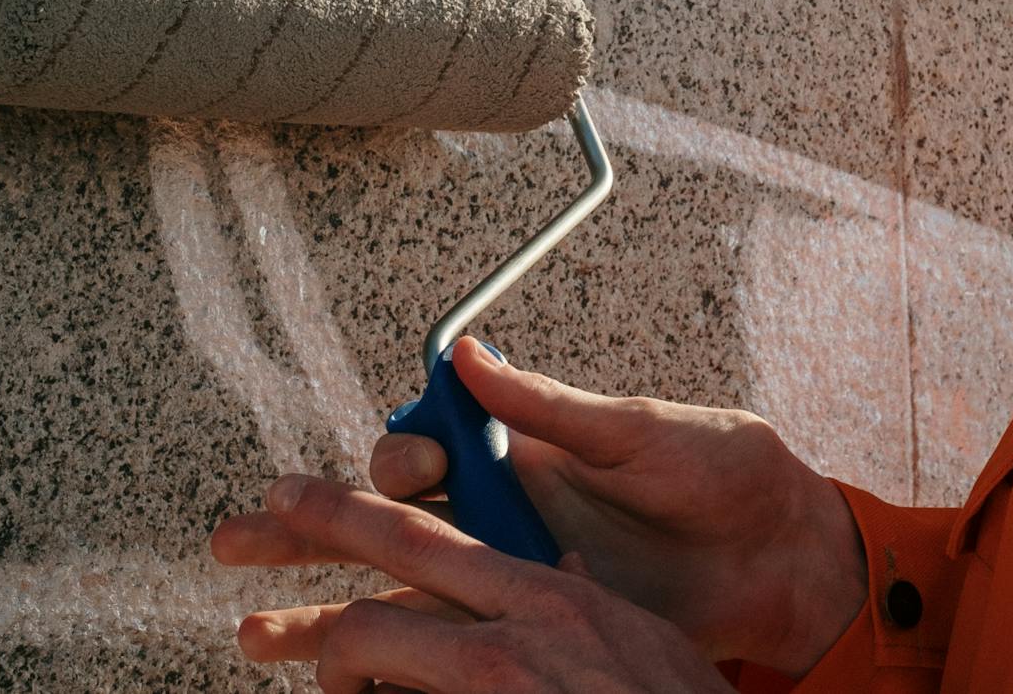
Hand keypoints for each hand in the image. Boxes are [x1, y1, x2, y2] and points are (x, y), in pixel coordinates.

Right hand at [212, 336, 866, 676]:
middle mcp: (503, 514)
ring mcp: (512, 577)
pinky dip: (391, 665)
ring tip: (251, 634)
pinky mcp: (534, 633)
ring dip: (322, 610)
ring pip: (396, 594)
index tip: (400, 465)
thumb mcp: (641, 433)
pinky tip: (344, 685)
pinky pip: (445, 648)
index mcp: (521, 453)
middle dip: (306, 530)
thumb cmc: (721, 474)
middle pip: (384, 524)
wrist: (780, 554)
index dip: (399, 457)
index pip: (426, 451)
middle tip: (232, 539)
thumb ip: (550, 406)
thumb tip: (470, 353)